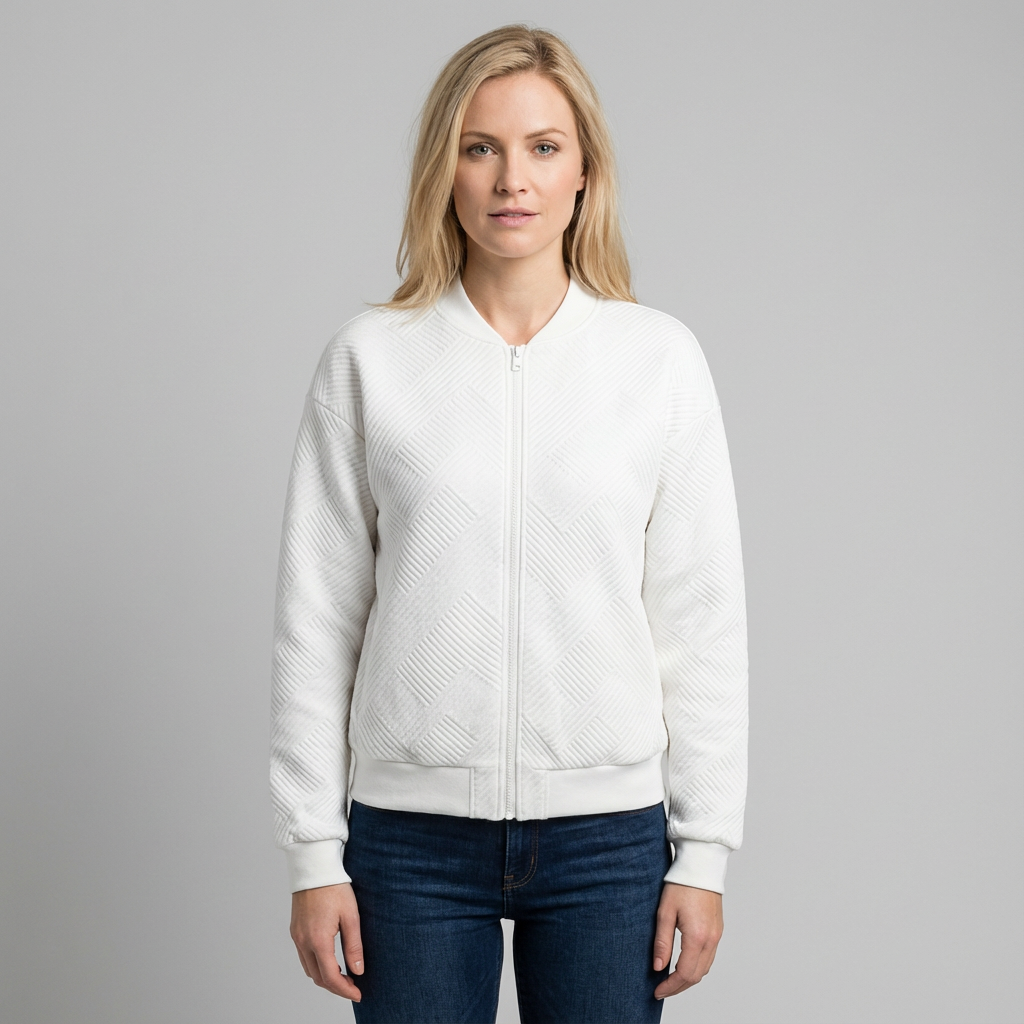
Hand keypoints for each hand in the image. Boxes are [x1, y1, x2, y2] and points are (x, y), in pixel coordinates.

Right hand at [289, 882, 363, 1000]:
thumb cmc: (334, 888)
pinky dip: (316, 965)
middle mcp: (303, 942)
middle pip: (318, 977)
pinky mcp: (295, 931)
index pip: (330, 977)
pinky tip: (330, 960)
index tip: (358, 993)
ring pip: (309, 969)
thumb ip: (354, 945)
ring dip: (325, 977)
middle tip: (353, 986)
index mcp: (318, 940)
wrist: (314, 868)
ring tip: (344, 975)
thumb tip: (358, 970)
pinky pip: (304, 957)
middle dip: (336, 986)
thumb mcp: (351, 916)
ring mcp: (296, 937)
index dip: (345, 990)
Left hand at [652, 883, 723, 999]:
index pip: (684, 973)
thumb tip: (658, 967)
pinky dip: (697, 967)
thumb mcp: (665, 912)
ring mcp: (717, 935)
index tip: (657, 991)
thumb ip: (662, 942)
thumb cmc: (681, 884)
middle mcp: (711, 939)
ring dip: (688, 979)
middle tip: (661, 990)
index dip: (670, 986)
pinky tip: (684, 965)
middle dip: (678, 987)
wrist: (701, 866)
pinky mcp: (718, 930)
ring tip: (670, 981)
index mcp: (697, 937)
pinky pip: (709, 957)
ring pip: (704, 968)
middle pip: (696, 976)